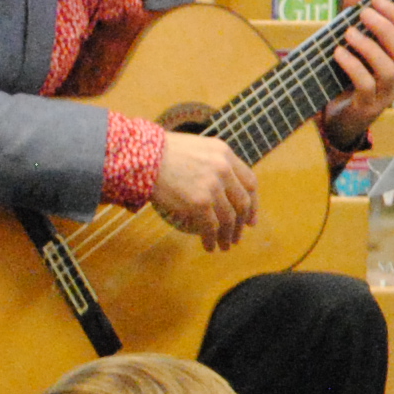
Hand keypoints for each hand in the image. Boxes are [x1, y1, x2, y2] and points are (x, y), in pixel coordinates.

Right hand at [151, 133, 258, 248]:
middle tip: (238, 236)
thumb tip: (219, 183)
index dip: (253, 203)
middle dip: (243, 223)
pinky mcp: (200, 201)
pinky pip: (211, 226)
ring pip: (229, 217)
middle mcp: (223, 168)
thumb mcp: (193, 148)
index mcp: (224, 153)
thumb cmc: (157, 153)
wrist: (140, 157)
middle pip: (243, 202)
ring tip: (224, 246)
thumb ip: (210, 162)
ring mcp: (213, 185)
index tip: (250, 218)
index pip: (249, 182)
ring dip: (228, 235)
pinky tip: (209, 246)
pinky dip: (212, 239)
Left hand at [317, 0, 393, 151]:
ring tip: (348, 33)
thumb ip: (354, 21)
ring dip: (369, 47)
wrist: (340, 118)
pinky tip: (338, 52)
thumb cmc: (348, 76)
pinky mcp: (368, 107)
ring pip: (388, 69)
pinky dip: (353, 66)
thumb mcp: (352, 47)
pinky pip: (366, 85)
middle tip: (363, 13)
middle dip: (385, 28)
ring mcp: (385, 94)